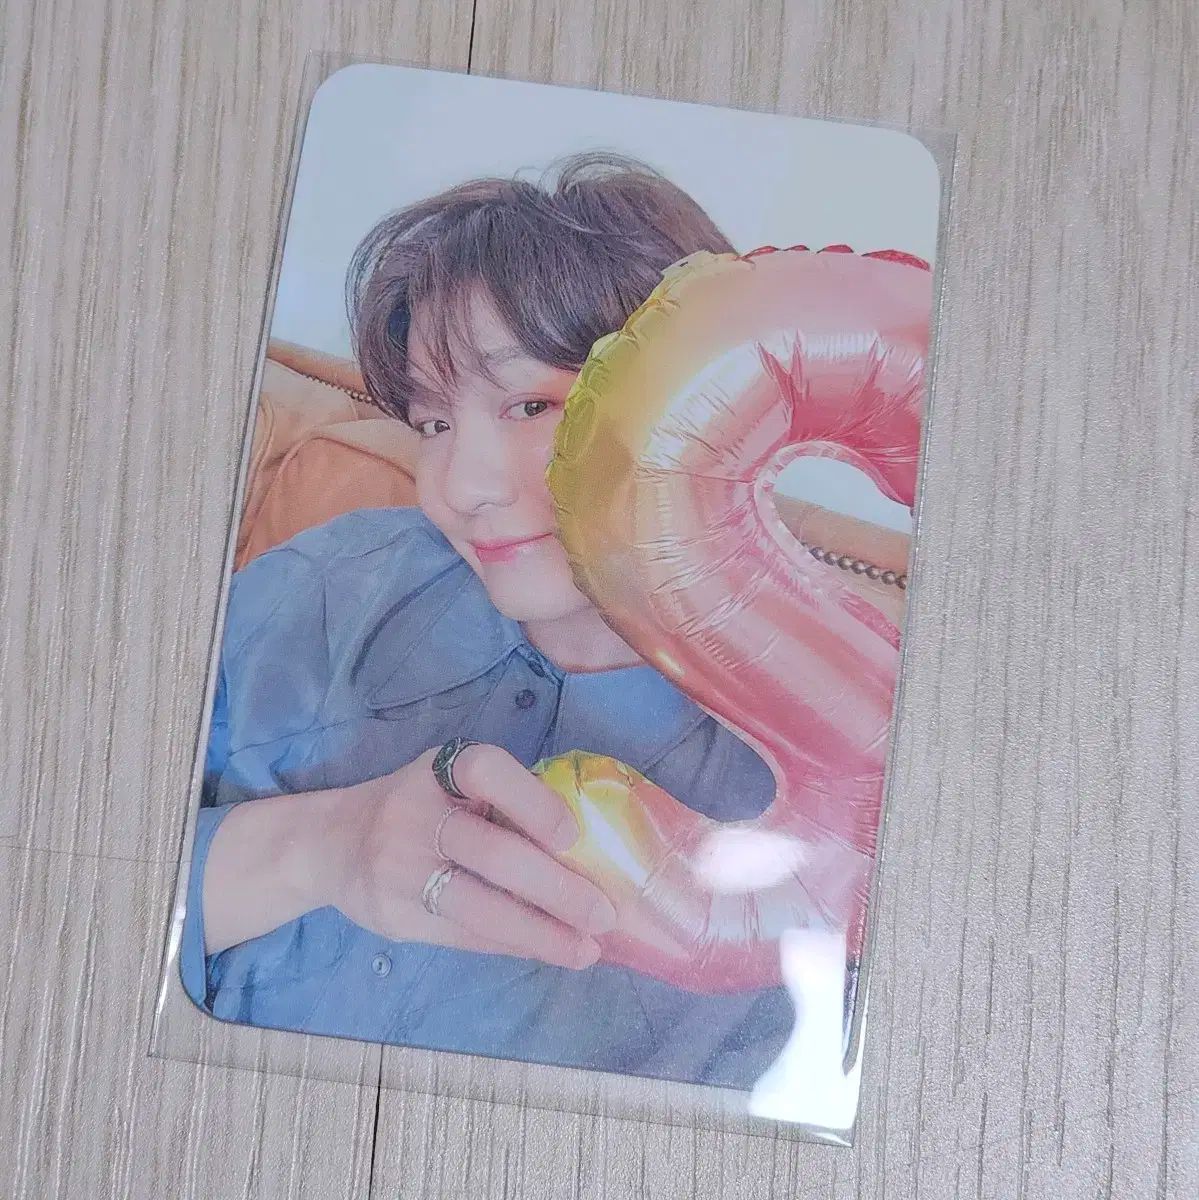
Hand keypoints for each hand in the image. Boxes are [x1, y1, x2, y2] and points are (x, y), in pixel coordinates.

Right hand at [324, 744, 617, 969]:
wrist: (331, 842)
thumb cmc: (421, 806)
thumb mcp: (452, 783)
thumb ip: (505, 803)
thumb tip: (590, 846)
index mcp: (442, 769)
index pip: (488, 774)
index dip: (533, 803)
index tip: (573, 835)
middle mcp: (415, 813)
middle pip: (493, 853)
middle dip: (558, 889)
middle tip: (606, 914)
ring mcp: (399, 867)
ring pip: (480, 908)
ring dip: (541, 933)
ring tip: (586, 949)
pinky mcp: (394, 915)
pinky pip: (463, 936)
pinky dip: (512, 945)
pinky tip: (548, 951)